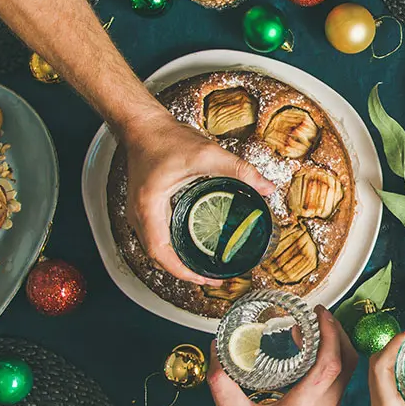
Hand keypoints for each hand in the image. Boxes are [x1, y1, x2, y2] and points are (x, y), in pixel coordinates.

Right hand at [123, 113, 273, 284]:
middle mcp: (138, 214)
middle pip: (157, 257)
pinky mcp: (144, 208)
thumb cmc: (166, 138)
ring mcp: (138, 212)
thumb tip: (266, 187)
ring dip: (177, 261)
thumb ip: (239, 170)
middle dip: (184, 272)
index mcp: (149, 207)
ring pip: (155, 249)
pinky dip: (172, 248)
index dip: (183, 272)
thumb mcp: (207, 154)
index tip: (207, 279)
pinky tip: (191, 247)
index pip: (160, 253)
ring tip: (204, 268)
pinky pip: (156, 237)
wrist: (143, 125)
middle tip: (213, 278)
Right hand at [209, 306, 356, 405]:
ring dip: (337, 345)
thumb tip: (215, 351)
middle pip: (347, 362)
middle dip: (337, 331)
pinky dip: (334, 360)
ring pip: (348, 371)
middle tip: (318, 314)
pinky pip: (342, 381)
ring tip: (314, 329)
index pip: (330, 365)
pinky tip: (313, 353)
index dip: (329, 334)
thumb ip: (221, 384)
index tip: (318, 313)